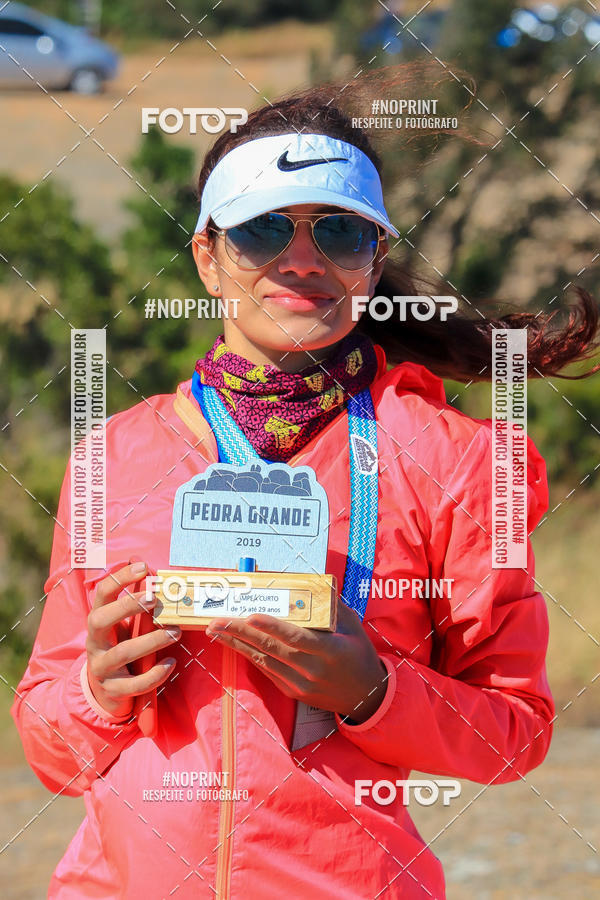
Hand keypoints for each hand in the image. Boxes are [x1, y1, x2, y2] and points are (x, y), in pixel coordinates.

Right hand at [86, 561, 180, 717]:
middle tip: (154, 599)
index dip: (119, 578)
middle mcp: (94, 643)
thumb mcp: (123, 627)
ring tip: (175, 632)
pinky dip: (155, 674)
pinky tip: (170, 663)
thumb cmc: (119, 648)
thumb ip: (135, 605)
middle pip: (100, 620)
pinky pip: (134, 684)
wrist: (105, 692)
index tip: (142, 568)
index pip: (102, 594)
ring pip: (122, 653)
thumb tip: (148, 568)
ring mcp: (101, 667)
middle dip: (126, 607)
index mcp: (98, 622)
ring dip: (151, 641)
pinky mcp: (113, 690)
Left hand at [205, 597, 387, 723]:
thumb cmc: (359, 655)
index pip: (296, 638)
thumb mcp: (354, 627)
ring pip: (263, 661)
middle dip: (241, 633)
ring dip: (238, 644)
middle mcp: (313, 669)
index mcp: (330, 651)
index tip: (251, 615)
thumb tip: (317, 583)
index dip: (272, 627)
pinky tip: (234, 643)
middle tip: (218, 620)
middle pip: (272, 649)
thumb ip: (334, 606)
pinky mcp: (292, 691)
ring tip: (217, 630)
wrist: (365, 697)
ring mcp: (300, 683)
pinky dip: (249, 655)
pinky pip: (266, 670)